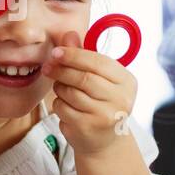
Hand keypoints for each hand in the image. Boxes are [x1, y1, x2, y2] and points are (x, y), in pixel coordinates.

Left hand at [42, 30, 136, 155]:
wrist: (103, 141)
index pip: (99, 62)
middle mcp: (121, 99)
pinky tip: (66, 107)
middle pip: (84, 78)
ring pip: (71, 93)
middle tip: (48, 67)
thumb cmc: (100, 102)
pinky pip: (63, 108)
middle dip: (62, 70)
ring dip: (59, 88)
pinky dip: (59, 104)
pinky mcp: (89, 128)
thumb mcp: (98, 78)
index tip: (56, 52)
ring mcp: (106, 116)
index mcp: (127, 81)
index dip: (74, 55)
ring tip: (62, 89)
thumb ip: (84, 56)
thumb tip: (69, 34)